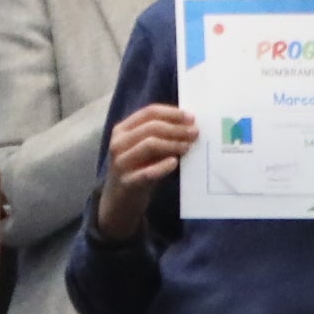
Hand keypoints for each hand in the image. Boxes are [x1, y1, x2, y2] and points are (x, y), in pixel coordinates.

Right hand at [89, 104, 195, 238]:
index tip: (191, 118)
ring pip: (150, 144)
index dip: (172, 113)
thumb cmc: (137, 170)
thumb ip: (159, 136)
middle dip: (176, 128)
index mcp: (122, 130)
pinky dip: (163, 166)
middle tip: (195, 133)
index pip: (149, 112)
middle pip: (151, 127)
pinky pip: (148, 172)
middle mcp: (118, 143)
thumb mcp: (143, 149)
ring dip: (173, 144)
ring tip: (188, 146)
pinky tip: (175, 163)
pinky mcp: (127, 182)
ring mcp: (121, 163)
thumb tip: (188, 124)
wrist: (119, 201)